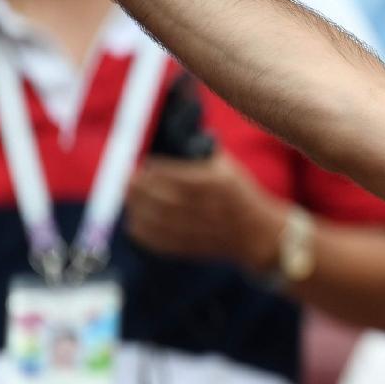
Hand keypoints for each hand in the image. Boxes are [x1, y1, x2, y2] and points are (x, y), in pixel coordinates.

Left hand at [124, 151, 287, 272]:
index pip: (176, 175)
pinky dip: (142, 230)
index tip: (142, 163)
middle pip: (161, 197)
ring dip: (137, 207)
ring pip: (156, 219)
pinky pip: (158, 240)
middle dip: (139, 188)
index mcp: (215, 184)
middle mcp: (204, 207)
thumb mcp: (230, 169)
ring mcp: (196, 230)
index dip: (154, 170)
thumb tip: (177, 136)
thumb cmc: (242, 196)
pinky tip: (135, 220)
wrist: (257, 234)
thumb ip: (204, 155)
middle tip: (127, 178)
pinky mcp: (189, 247)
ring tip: (129, 196)